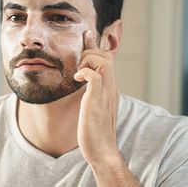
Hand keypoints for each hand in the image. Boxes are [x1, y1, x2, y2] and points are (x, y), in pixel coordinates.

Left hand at [74, 30, 118, 164]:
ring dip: (88, 60)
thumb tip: (85, 82)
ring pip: (104, 60)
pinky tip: (77, 79)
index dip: (96, 46)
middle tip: (78, 66)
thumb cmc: (95, 131)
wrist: (102, 151)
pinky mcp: (97, 100)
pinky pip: (94, 76)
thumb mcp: (94, 106)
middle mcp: (111, 87)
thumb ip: (93, 92)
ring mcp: (106, 92)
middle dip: (90, 52)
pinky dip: (84, 72)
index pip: (107, 59)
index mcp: (111, 87)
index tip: (87, 35)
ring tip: (79, 74)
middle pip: (107, 55)